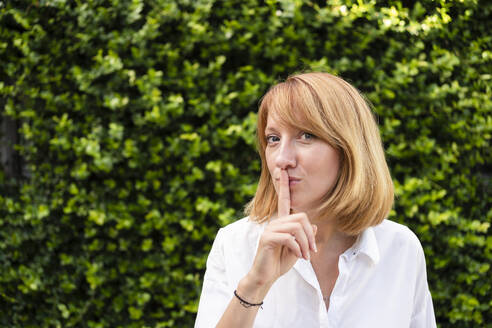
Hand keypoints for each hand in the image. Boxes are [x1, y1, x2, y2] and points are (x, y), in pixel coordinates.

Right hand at [245, 169, 316, 287]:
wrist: (266, 276)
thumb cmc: (280, 262)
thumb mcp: (298, 249)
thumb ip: (305, 237)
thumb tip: (314, 226)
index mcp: (281, 222)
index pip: (283, 200)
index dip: (283, 185)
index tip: (283, 171)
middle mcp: (275, 222)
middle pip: (301, 217)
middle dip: (310, 235)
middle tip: (312, 251)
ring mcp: (270, 229)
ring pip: (297, 227)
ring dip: (305, 243)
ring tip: (305, 256)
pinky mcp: (267, 238)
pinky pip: (289, 238)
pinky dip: (298, 248)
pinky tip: (298, 256)